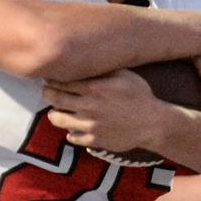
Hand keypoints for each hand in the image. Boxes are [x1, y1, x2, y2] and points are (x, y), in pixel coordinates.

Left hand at [45, 69, 169, 154]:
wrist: (153, 123)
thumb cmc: (140, 95)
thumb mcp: (124, 74)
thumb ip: (103, 69)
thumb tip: (84, 60)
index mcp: (94, 87)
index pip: (62, 80)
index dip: (53, 78)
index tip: (51, 77)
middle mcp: (87, 106)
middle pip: (54, 98)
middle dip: (47, 93)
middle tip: (47, 92)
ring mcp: (89, 125)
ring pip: (58, 120)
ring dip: (54, 114)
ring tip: (56, 111)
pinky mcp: (94, 140)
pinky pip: (72, 138)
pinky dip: (70, 133)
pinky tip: (73, 128)